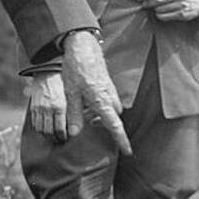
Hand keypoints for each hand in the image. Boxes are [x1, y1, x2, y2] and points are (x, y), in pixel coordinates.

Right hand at [29, 71, 67, 140]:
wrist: (47, 73)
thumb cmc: (62, 85)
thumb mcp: (70, 97)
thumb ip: (73, 111)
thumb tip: (76, 126)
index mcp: (59, 107)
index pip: (60, 129)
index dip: (62, 137)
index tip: (66, 138)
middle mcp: (48, 109)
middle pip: (49, 132)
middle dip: (54, 139)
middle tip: (59, 140)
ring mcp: (39, 108)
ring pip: (40, 129)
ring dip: (46, 135)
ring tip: (52, 136)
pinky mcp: (33, 107)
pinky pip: (34, 123)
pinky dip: (39, 128)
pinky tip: (44, 128)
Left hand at [61, 31, 131, 155]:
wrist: (82, 47)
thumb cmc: (76, 69)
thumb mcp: (71, 94)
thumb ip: (74, 115)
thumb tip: (74, 134)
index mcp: (101, 102)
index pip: (115, 126)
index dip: (121, 140)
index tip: (128, 151)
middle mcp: (110, 97)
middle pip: (114, 118)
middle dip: (107, 125)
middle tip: (92, 125)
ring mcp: (110, 89)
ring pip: (111, 109)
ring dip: (102, 114)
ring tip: (86, 112)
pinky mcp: (107, 83)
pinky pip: (108, 99)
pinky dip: (100, 104)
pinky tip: (86, 100)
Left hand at [137, 0, 198, 20]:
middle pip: (158, 0)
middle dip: (148, 3)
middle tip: (144, 4)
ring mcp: (182, 5)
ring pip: (161, 9)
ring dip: (155, 9)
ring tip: (154, 8)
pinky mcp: (183, 14)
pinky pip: (165, 16)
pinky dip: (160, 15)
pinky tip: (160, 13)